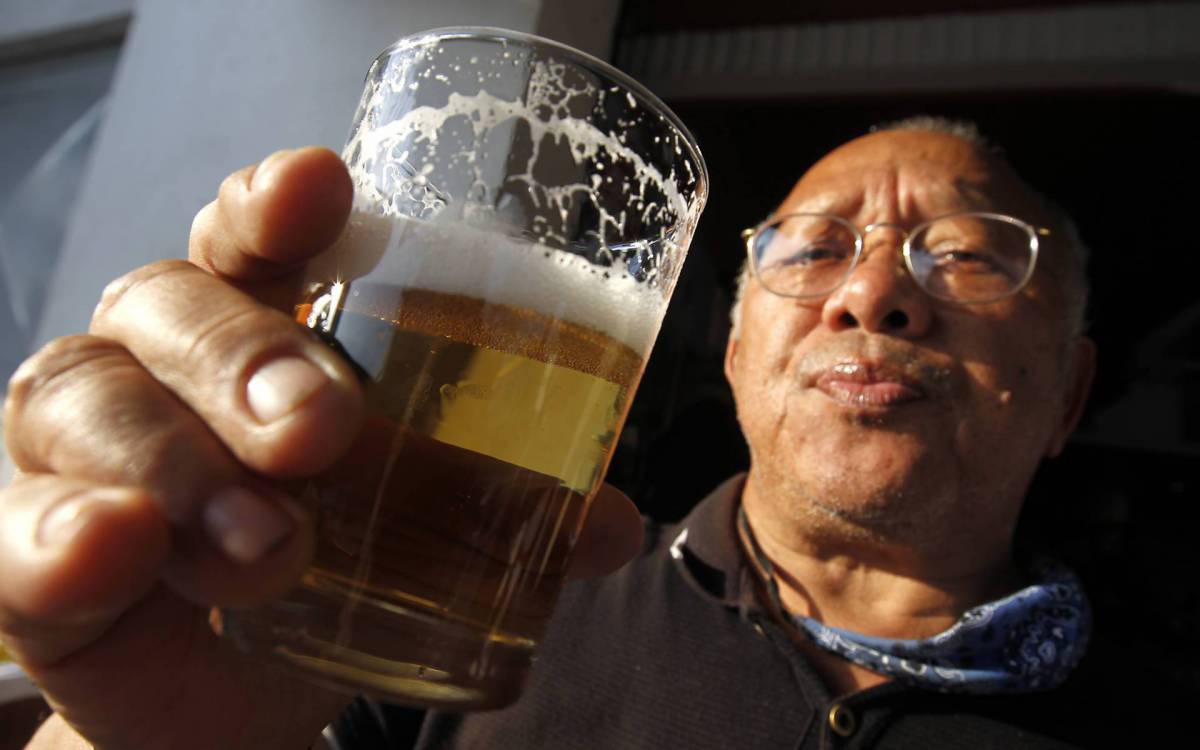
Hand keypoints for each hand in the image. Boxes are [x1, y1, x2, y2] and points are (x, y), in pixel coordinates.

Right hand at [0, 147, 642, 748]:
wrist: (237, 692)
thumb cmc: (333, 561)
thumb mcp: (420, 524)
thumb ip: (508, 508)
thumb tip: (610, 521)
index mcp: (257, 323)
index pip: (251, 234)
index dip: (275, 202)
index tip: (321, 185)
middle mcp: (157, 360)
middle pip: (178, 306)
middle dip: (250, 358)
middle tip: (324, 428)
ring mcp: (79, 446)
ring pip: (95, 405)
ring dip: (187, 470)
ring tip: (272, 550)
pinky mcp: (29, 548)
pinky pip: (18, 533)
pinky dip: (62, 539)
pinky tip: (112, 547)